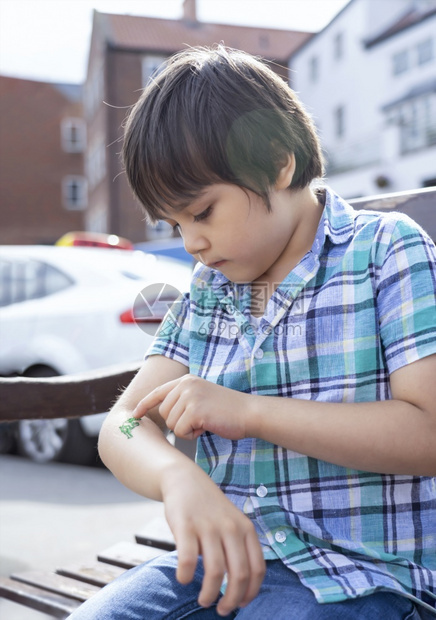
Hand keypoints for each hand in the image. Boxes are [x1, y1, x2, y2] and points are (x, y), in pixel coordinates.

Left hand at [133, 375, 250, 439]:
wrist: (249, 412)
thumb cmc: (227, 410)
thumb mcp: (202, 397)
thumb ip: (184, 399)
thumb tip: (163, 412)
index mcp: (186, 380)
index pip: (158, 392)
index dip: (144, 405)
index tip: (134, 415)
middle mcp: (186, 385)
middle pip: (164, 413)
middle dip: (178, 423)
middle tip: (199, 420)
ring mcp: (190, 396)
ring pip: (171, 424)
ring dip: (186, 430)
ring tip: (205, 422)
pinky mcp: (195, 410)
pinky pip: (180, 431)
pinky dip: (192, 435)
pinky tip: (206, 427)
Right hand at [161, 462, 265, 615]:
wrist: (185, 480)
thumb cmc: (211, 509)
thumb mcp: (233, 523)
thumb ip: (239, 548)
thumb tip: (242, 588)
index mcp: (246, 529)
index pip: (257, 569)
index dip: (251, 592)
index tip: (242, 604)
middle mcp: (230, 528)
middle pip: (239, 575)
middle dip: (232, 600)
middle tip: (222, 610)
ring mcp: (208, 526)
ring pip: (215, 572)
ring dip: (210, 594)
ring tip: (204, 600)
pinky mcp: (185, 526)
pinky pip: (188, 560)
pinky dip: (186, 577)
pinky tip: (184, 580)